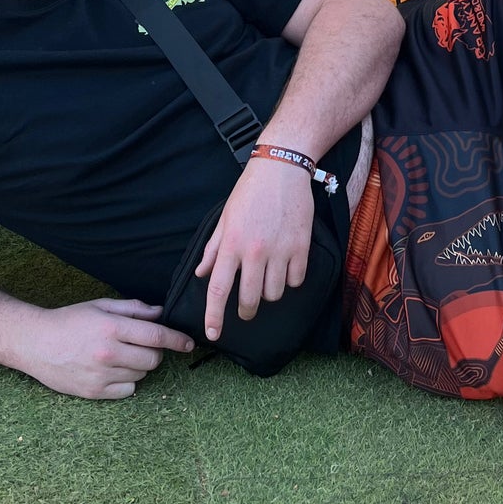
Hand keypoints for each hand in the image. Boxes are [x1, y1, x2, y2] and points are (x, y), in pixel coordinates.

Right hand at [19, 297, 193, 400]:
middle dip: (154, 352)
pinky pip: (128, 391)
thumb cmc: (69, 321)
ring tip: (119, 356)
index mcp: (111, 328)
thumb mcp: (100, 306)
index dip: (177, 340)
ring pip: (141, 375)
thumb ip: (132, 309)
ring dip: (138, 366)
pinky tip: (112, 371)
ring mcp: (101, 375)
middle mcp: (108, 353)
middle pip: (153, 359)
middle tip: (140, 346)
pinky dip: (126, 382)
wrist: (36, 343)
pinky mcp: (94, 392)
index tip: (189, 343)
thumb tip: (160, 312)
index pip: (156, 336)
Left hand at [196, 157, 314, 343]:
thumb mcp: (224, 218)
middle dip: (245, 311)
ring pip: (274, 294)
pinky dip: (291, 280)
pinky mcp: (301, 247)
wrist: (282, 168)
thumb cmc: (249, 192)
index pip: (218, 289)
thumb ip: (213, 249)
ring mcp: (280, 250)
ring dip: (269, 293)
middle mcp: (254, 251)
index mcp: (231, 244)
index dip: (214, 316)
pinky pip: (296, 280)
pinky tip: (286, 268)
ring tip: (267, 278)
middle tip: (245, 309)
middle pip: (249, 299)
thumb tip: (201, 274)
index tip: (213, 334)